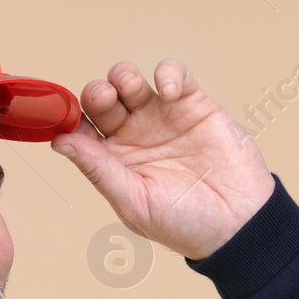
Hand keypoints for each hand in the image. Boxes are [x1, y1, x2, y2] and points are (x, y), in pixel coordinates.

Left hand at [51, 59, 275, 261]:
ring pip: (130, 81)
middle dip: (97, 92)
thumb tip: (60, 143)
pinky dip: (167, 74)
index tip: (69, 117)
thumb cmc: (183, 224)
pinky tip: (170, 93)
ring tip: (131, 88)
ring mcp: (162, 118)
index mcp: (112, 161)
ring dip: (123, 77)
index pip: (81, 128)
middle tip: (105, 98)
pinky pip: (173, 75)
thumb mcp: (133, 201)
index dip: (71, 117)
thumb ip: (98, 170)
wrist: (239, 223)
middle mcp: (133, 136)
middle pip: (101, 99)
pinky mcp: (193, 105)